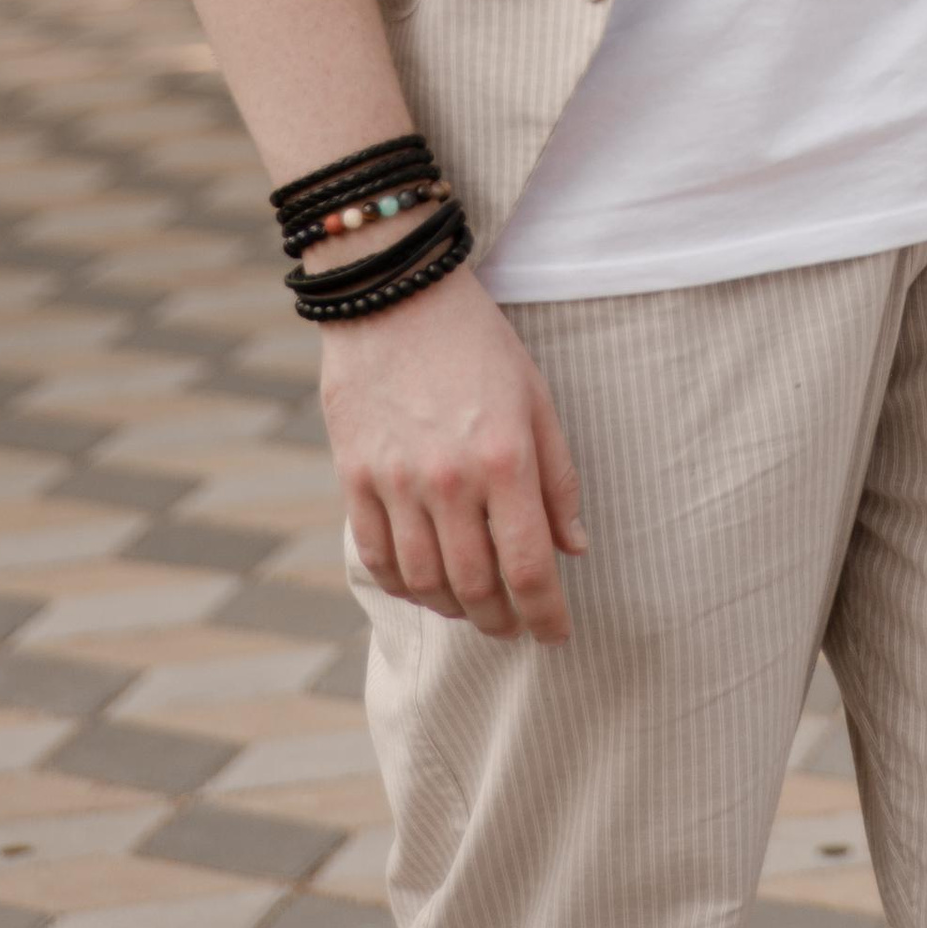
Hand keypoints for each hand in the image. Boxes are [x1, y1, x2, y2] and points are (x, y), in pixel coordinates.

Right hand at [319, 264, 587, 643]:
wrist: (394, 292)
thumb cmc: (476, 341)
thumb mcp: (535, 395)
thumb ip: (557, 476)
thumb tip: (573, 548)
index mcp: (505, 458)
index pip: (528, 567)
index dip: (545, 615)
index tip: (556, 635)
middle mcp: (450, 479)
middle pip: (476, 587)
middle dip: (502, 621)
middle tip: (515, 626)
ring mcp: (396, 482)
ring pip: (426, 583)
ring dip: (455, 610)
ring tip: (473, 608)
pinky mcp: (353, 477)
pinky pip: (377, 557)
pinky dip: (403, 586)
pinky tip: (424, 584)